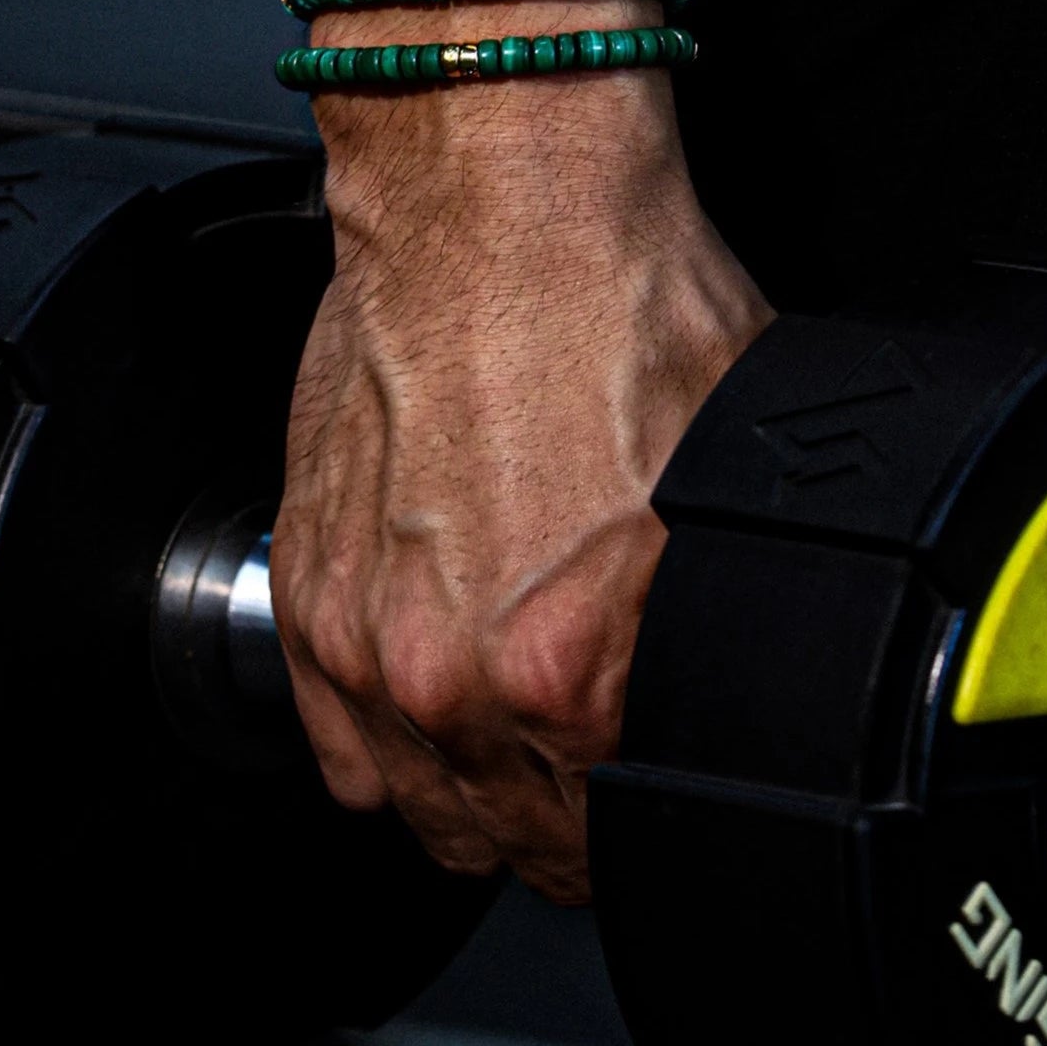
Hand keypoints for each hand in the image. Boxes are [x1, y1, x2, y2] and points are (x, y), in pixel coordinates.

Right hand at [270, 73, 772, 902]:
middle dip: (569, 829)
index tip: (652, 801)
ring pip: (424, 812)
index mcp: (570, 666)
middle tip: (598, 786)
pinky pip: (336, 750)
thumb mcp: (738, 484)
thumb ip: (728, 625)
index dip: (649, 823)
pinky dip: (388, 757)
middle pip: (517, 842)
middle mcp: (450, 677)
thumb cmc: (616, 307)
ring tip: (519, 765)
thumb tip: (743, 683)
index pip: (617, 833)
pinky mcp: (303, 592)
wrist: (499, 203)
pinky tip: (433, 727)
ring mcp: (361, 641)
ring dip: (477, 806)